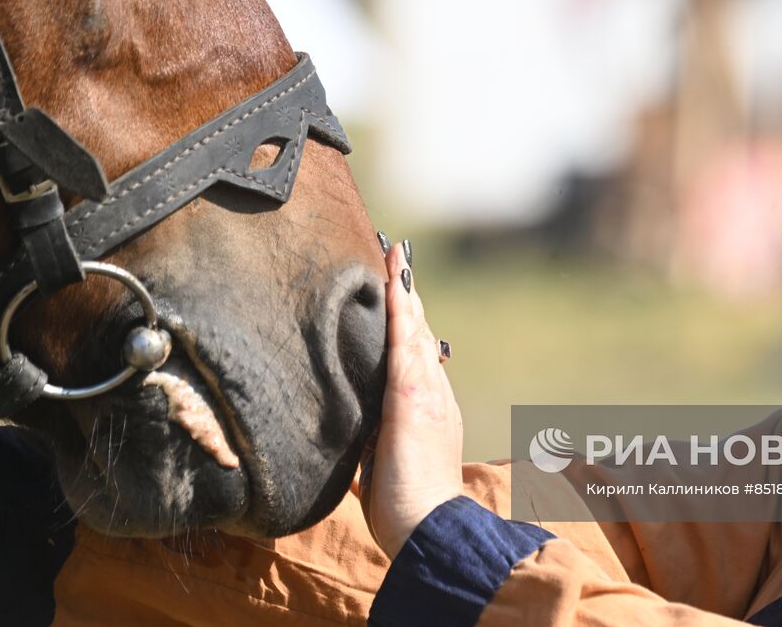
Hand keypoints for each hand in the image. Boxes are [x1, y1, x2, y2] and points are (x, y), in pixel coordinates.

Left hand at [359, 241, 463, 558]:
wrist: (429, 528)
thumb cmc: (406, 510)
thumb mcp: (381, 468)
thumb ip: (368, 447)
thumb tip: (348, 442)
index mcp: (427, 409)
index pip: (412, 356)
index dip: (405, 322)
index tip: (396, 293)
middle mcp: (433, 392)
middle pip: (417, 333)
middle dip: (406, 295)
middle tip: (395, 255)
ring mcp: (426, 391)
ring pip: (412, 328)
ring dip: (402, 289)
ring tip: (393, 252)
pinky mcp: (412, 395)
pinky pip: (404, 339)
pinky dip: (400, 307)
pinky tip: (393, 280)